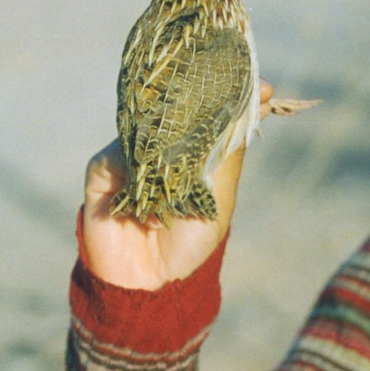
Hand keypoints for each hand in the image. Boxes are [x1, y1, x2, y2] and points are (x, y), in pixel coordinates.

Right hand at [81, 81, 274, 289]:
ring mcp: (131, 154)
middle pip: (178, 106)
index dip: (236, 94)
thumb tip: (262, 97)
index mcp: (192, 150)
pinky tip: (153, 214)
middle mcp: (161, 145)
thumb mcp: (218, 195)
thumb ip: (230, 149)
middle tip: (228, 97)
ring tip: (184, 183)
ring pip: (149, 127)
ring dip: (170, 153)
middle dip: (202, 102)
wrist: (149, 283)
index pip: (212, 110)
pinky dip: (140, 178)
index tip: (266, 87)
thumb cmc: (190, 242)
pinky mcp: (103, 169)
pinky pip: (121, 154)